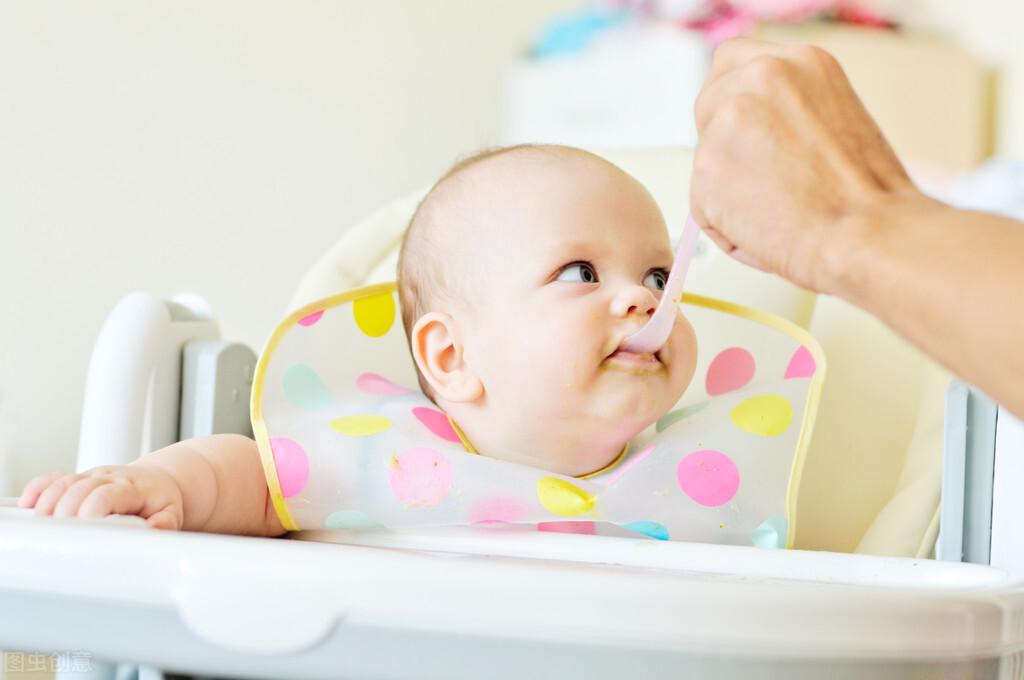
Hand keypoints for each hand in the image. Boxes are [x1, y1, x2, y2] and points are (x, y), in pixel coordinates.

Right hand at [17, 464, 184, 529]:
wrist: (158, 481)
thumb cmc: (160, 500)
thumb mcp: (171, 513)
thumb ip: (165, 523)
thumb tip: (153, 529)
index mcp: (131, 487)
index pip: (106, 494)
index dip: (90, 509)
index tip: (82, 526)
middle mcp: (108, 478)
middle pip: (78, 488)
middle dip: (65, 511)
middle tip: (61, 534)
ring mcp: (91, 477)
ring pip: (63, 483)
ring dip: (48, 503)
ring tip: (44, 525)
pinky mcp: (78, 479)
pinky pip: (54, 478)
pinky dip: (39, 488)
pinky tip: (29, 503)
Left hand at [690, 38, 918, 291]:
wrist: (869, 233)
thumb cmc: (867, 195)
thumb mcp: (836, 116)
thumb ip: (788, 109)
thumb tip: (758, 128)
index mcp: (798, 62)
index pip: (733, 63)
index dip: (734, 101)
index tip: (746, 131)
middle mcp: (760, 79)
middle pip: (708, 106)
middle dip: (725, 145)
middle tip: (765, 180)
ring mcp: (728, 123)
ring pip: (706, 161)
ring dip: (731, 192)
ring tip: (781, 210)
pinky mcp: (707, 169)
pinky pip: (703, 206)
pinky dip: (727, 227)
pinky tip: (768, 230)